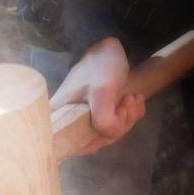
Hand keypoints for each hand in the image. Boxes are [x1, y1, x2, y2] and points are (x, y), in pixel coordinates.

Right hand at [50, 37, 145, 155]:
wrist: (113, 48)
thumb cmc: (101, 65)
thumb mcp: (102, 90)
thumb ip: (103, 119)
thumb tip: (109, 134)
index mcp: (59, 117)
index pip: (70, 146)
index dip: (94, 141)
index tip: (111, 123)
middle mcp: (69, 121)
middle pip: (95, 141)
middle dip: (117, 126)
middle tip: (127, 102)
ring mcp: (85, 118)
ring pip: (107, 134)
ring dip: (127, 118)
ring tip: (133, 97)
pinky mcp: (98, 114)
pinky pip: (114, 126)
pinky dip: (130, 116)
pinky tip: (134, 99)